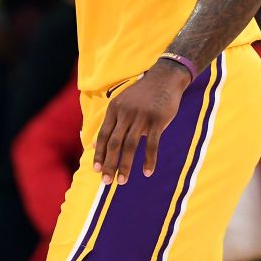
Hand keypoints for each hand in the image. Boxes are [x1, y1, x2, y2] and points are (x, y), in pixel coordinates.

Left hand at [92, 61, 189, 184]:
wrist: (165, 78)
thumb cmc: (142, 95)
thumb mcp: (122, 104)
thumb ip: (110, 123)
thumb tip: (95, 145)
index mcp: (115, 109)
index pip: (104, 135)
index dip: (100, 154)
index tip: (96, 170)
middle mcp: (125, 113)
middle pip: (115, 143)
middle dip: (109, 164)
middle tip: (107, 182)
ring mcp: (141, 117)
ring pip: (130, 146)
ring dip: (125, 165)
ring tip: (122, 181)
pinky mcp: (157, 120)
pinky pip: (152, 144)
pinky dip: (149, 160)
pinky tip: (147, 172)